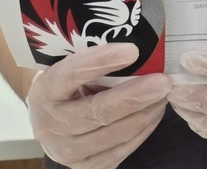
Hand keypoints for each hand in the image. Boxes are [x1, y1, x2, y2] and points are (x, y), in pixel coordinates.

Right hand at [26, 43, 171, 168]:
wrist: (48, 119)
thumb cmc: (65, 84)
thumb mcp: (67, 66)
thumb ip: (92, 61)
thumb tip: (135, 49)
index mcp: (44, 91)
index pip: (72, 73)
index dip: (102, 61)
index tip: (133, 50)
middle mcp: (50, 125)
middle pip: (97, 112)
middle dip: (134, 95)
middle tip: (163, 81)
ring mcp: (66, 151)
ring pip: (112, 134)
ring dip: (144, 114)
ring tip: (163, 96)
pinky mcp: (85, 167)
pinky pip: (119, 150)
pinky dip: (142, 131)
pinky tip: (153, 113)